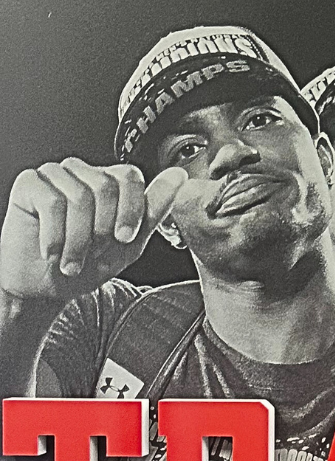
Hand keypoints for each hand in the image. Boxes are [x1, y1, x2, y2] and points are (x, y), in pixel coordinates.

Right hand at [0, 159, 185, 307]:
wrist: (44, 286)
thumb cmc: (85, 265)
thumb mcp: (130, 244)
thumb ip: (154, 209)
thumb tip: (179, 176)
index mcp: (110, 184)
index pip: (130, 176)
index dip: (131, 209)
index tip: (124, 238)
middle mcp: (83, 173)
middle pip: (105, 186)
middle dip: (102, 230)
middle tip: (93, 253)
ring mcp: (55, 175)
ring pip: (79, 196)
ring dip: (78, 239)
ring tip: (72, 260)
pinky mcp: (29, 183)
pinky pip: (51, 201)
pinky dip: (55, 235)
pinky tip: (51, 252)